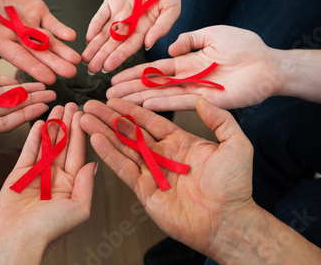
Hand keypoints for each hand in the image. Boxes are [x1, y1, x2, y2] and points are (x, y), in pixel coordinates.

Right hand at [0, 0, 80, 84]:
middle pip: (38, 53)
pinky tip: (72, 36)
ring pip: (49, 42)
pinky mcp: (38, 12)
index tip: (48, 78)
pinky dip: (61, 29)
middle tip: (70, 73)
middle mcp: (17, 38)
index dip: (32, 67)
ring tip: (77, 60)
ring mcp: (29, 26)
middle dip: (54, 62)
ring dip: (62, 51)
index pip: (18, 57)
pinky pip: (52, 23)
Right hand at [0, 75, 54, 175]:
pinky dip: (0, 78)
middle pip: (9, 107)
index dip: (24, 117)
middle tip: (53, 95)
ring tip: (42, 84)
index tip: (43, 112)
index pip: (4, 123)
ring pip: (1, 93)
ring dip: (21, 88)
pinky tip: (18, 77)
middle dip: (31, 101)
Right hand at [0, 103, 96, 263]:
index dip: (81, 133)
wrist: (18, 240)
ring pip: (47, 144)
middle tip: (71, 104)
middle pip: (64, 145)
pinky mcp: (19, 174)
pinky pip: (29, 151)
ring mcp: (37, 175)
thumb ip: (87, 185)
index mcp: (72, 185)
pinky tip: (39, 123)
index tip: (84, 115)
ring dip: (52, 126)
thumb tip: (95, 164)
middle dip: (68, 124)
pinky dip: (34, 137)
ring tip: (56, 108)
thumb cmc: (50, 230)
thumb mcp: (79, 209)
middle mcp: (56, 178)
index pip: (78, 153)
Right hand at [80, 98, 254, 257]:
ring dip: (103, 133)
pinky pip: (124, 169)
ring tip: (85, 119)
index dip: (131, 109)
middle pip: (131, 132)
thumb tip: (202, 99)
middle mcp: (163, 156)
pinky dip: (109, 154)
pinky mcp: (145, 190)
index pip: (150, 121)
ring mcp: (152, 173)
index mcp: (180, 143)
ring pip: (123, 148)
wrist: (229, 221)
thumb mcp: (236, 144)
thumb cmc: (235, 186)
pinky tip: (96, 139)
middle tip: (91, 106)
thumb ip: (220, 119)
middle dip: (110, 118)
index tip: (114, 99)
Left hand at [82, 0, 180, 73]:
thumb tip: (149, 43)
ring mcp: (119, 14)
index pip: (128, 47)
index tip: (108, 67)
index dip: (118, 57)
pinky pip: (100, 16)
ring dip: (94, 46)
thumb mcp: (171, 10)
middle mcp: (129, 26)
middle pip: (113, 44)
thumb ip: (161, 27)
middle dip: (101, 56)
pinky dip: (94, 25)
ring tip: (85, 58)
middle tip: (91, 68)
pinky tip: (88, 37)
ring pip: (103, 33)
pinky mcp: (111, 2)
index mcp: (143, 31)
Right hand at [107, 25, 283, 109]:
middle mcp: (186, 79)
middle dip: (129, 90)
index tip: (115, 77)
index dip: (134, 73)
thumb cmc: (246, 47)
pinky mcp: (206, 102)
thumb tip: (170, 47)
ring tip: (118, 104)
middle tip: (107, 95)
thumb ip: (190, 39)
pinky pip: (179, 103)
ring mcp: (194, 91)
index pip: (154, 69)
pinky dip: (161, 104)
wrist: (269, 64)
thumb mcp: (213, 34)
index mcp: (186, 63)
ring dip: (138, 100)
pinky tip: (144, 106)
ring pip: (161, 96)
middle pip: (151, 85)